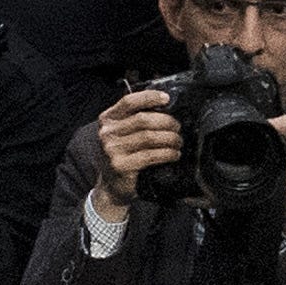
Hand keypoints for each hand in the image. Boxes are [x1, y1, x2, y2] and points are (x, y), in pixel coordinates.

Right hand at [95, 87, 179, 216]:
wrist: (112, 187)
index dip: (149, 97)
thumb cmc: (123, 157)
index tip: (166, 99)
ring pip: (149, 137)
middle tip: (178, 128)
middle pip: (143, 119)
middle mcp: (107, 132)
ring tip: (178, 142)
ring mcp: (112, 150)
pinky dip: (167, 154)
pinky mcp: (121, 166)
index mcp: (107, 119)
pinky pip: (151, 155)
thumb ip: (134, 120)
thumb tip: (165, 108)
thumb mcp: (122, 134)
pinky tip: (174, 154)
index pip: (129, 101)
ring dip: (170, 139)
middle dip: (166, 122)